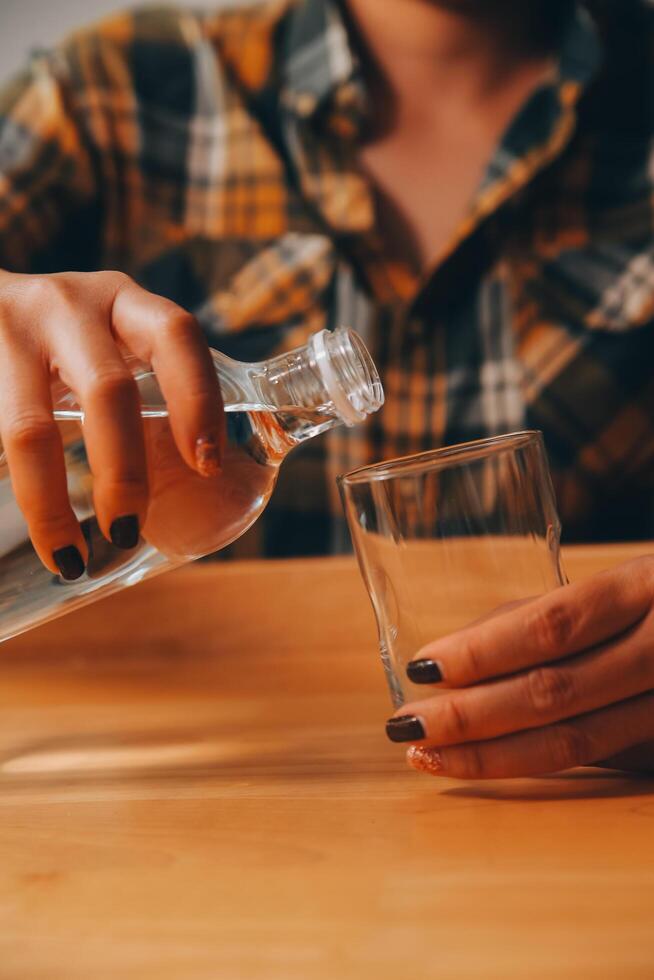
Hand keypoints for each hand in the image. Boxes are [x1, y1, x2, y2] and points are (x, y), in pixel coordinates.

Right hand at [0, 270, 223, 576]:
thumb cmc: (58, 341)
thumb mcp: (105, 341)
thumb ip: (143, 387)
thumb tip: (203, 482)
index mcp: (120, 300)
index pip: (175, 335)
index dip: (197, 399)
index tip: (206, 465)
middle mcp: (67, 305)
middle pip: (107, 390)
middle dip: (124, 472)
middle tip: (129, 532)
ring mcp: (10, 328)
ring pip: (30, 428)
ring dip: (51, 504)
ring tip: (72, 557)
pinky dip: (18, 492)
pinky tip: (38, 532)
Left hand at [386, 557, 653, 778]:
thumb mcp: (626, 579)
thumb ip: (548, 613)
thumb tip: (459, 648)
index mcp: (648, 588)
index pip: (552, 626)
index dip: (482, 652)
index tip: (420, 668)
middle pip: (554, 693)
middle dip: (469, 715)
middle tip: (403, 724)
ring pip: (575, 742)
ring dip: (491, 754)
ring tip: (427, 753)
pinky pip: (597, 760)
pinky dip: (535, 764)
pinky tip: (486, 764)